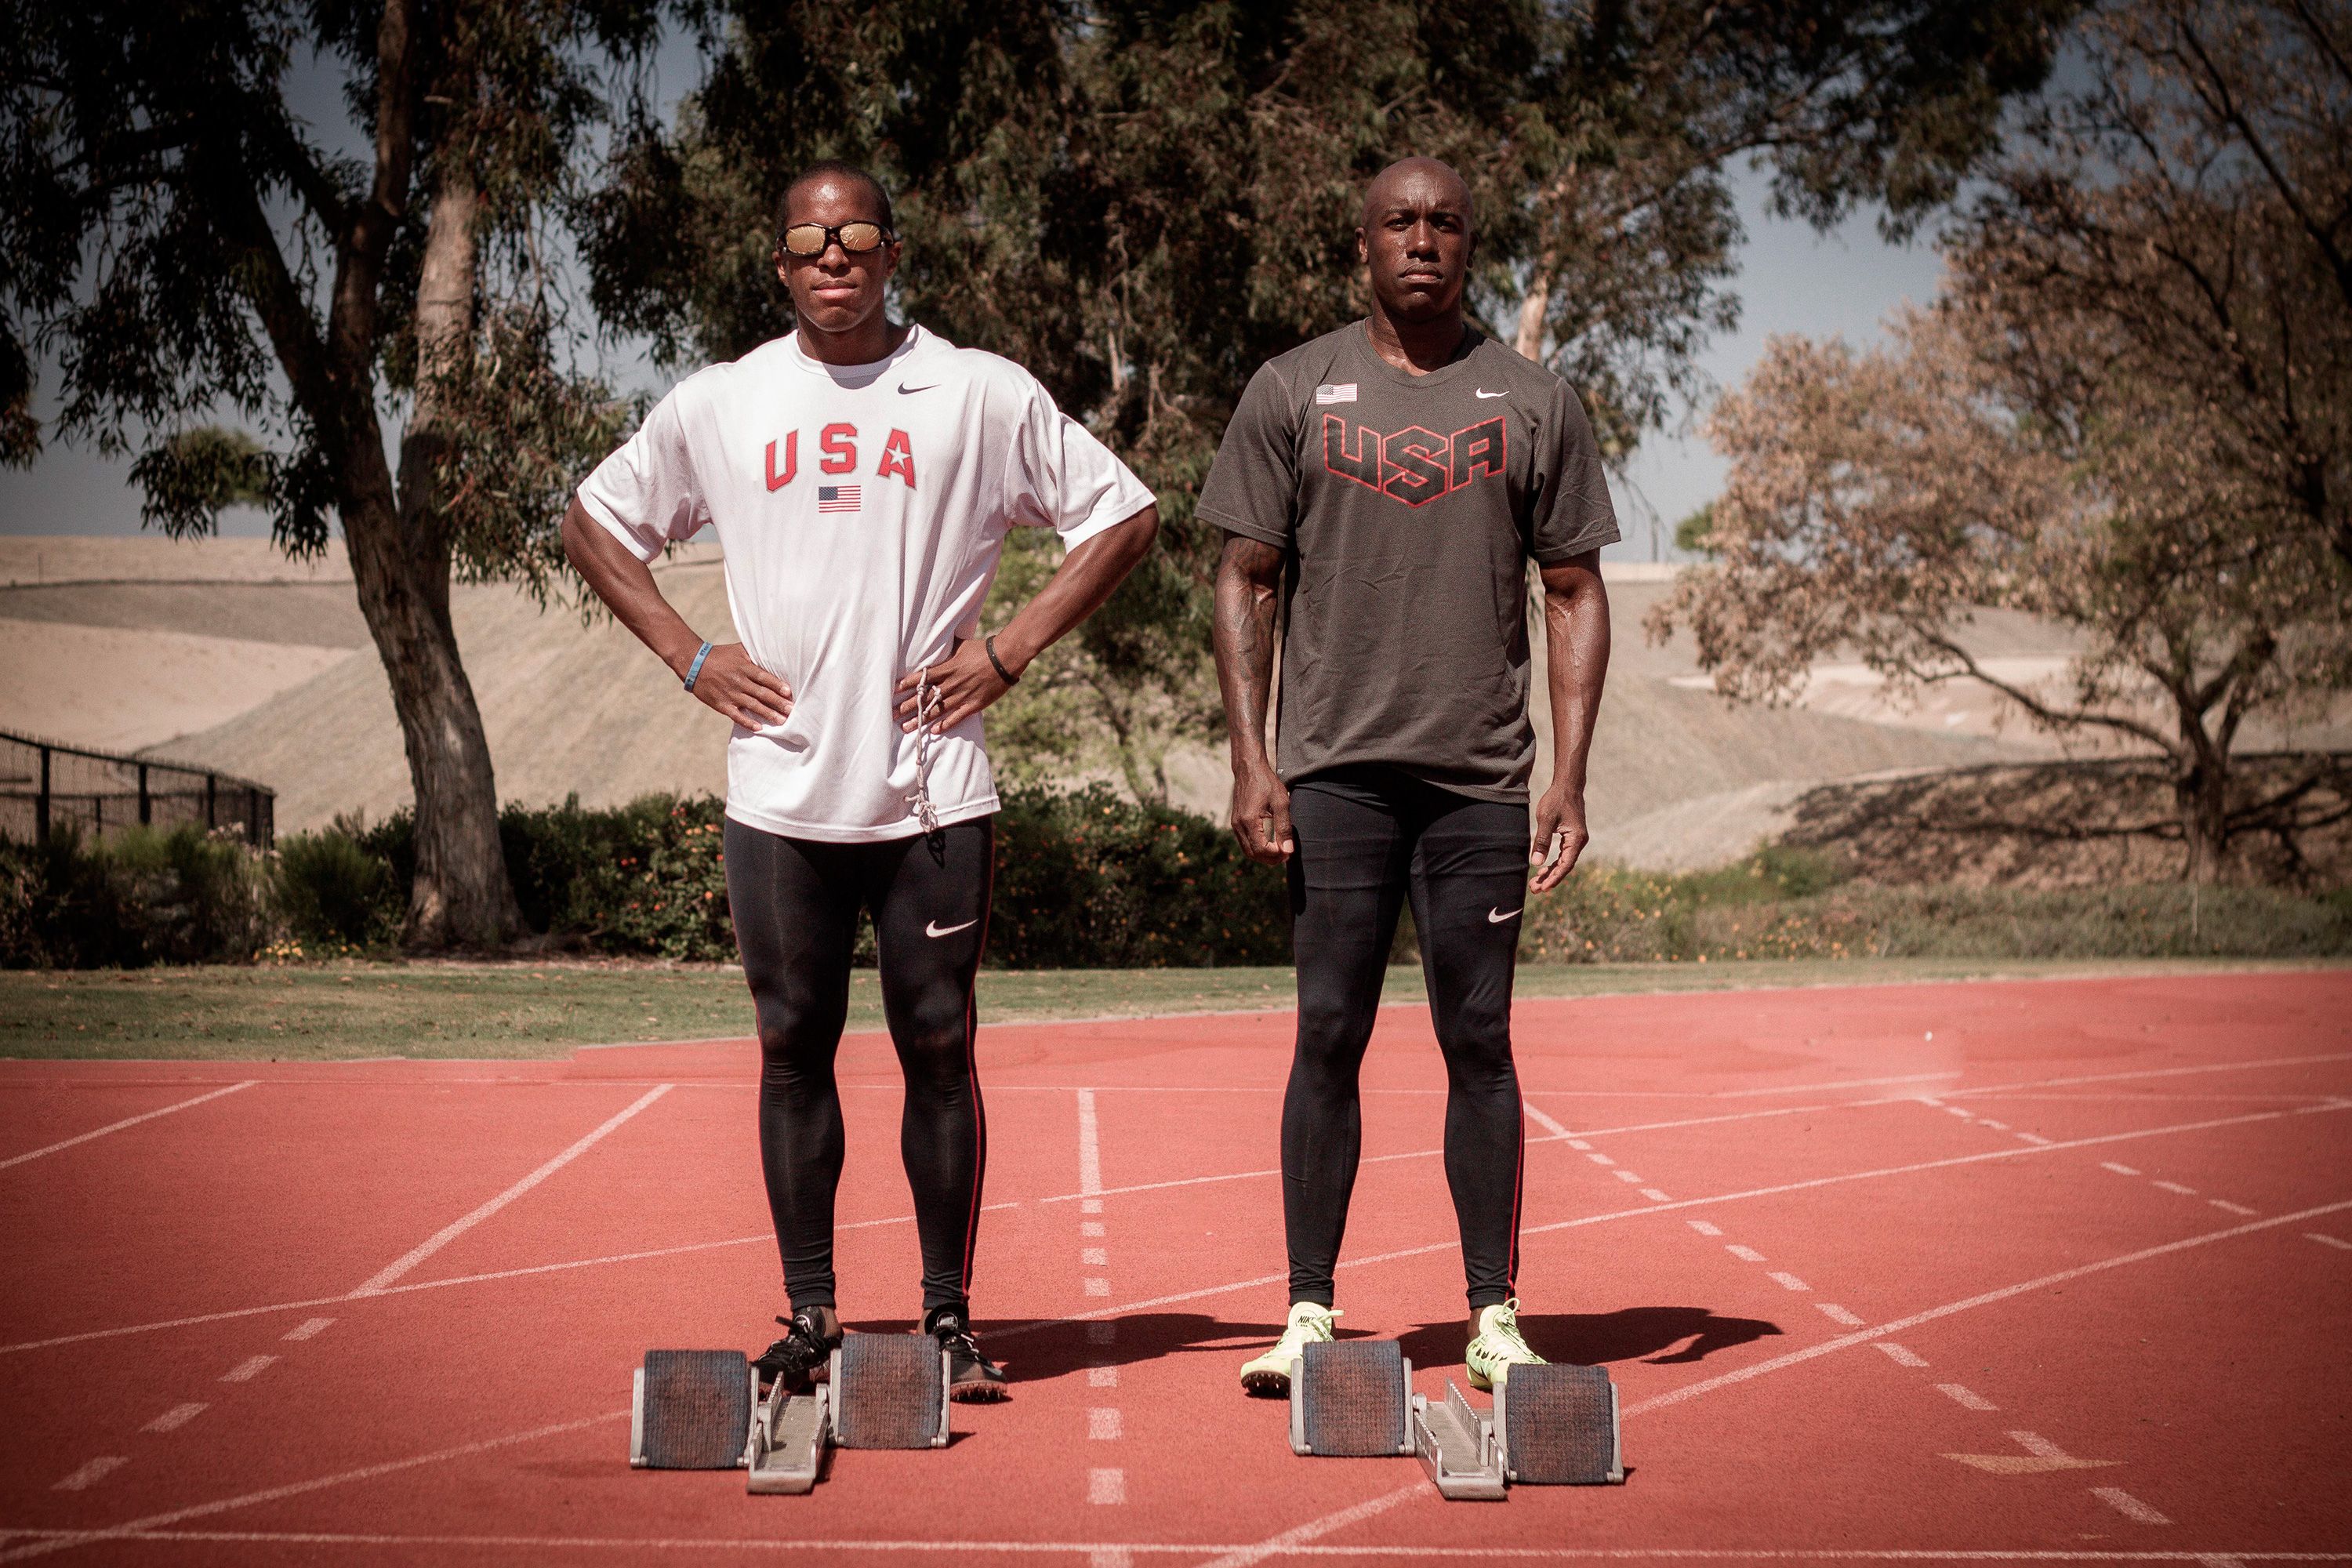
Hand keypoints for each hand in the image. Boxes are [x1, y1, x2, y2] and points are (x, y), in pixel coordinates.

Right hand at [688, 643, 792, 726]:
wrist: (694, 663)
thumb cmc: (720, 656)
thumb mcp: (738, 650)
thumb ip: (754, 653)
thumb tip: (774, 650)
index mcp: (744, 667)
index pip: (764, 677)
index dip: (777, 685)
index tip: (789, 692)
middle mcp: (738, 681)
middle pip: (761, 693)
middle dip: (778, 702)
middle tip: (792, 710)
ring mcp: (730, 694)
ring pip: (752, 705)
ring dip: (768, 714)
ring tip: (782, 721)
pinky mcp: (721, 704)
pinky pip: (736, 715)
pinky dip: (747, 722)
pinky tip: (759, 728)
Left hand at [895, 637, 1011, 733]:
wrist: (1005, 658)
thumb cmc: (983, 649)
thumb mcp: (962, 645)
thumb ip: (948, 647)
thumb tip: (938, 639)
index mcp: (947, 668)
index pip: (922, 678)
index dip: (907, 684)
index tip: (894, 690)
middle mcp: (951, 683)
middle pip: (924, 697)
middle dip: (907, 706)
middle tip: (892, 714)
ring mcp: (962, 695)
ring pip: (937, 710)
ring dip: (920, 719)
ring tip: (906, 727)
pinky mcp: (974, 704)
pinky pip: (957, 717)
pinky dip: (945, 724)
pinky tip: (934, 730)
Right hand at [1231, 761, 1294, 863]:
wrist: (1249, 769)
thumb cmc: (1267, 783)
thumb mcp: (1281, 803)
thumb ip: (1284, 828)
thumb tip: (1288, 850)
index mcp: (1249, 821)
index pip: (1261, 849)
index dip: (1275, 855)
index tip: (1288, 852)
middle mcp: (1238, 825)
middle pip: (1252, 854)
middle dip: (1269, 859)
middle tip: (1285, 856)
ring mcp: (1235, 824)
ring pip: (1247, 850)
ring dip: (1262, 855)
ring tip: (1279, 852)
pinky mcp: (1235, 822)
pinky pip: (1244, 842)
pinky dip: (1256, 848)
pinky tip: (1269, 844)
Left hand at [1528, 783, 1588, 893]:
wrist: (1567, 786)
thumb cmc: (1556, 800)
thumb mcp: (1546, 820)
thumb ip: (1542, 841)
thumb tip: (1536, 863)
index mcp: (1576, 839)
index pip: (1565, 865)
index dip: (1554, 878)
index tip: (1543, 888)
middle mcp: (1579, 842)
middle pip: (1565, 866)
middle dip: (1550, 879)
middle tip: (1534, 890)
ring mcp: (1576, 840)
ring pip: (1564, 862)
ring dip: (1551, 873)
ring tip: (1536, 883)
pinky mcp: (1571, 837)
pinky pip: (1563, 855)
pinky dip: (1554, 863)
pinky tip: (1543, 869)